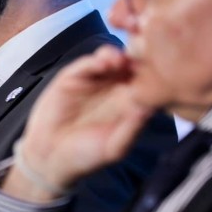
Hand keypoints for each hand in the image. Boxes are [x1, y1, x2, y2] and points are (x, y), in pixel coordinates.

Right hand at [5, 45, 153, 200]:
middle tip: (142, 59)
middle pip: (133, 65)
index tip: (162, 72)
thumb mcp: (115, 148)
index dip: (157, 76)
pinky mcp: (72, 77)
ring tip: (120, 61)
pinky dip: (95, 59)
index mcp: (131, 105)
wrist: (49, 156)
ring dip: (119, 55)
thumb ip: (132, 129)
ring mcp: (94, 81)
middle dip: (139, 59)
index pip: (150, 84)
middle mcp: (115, 89)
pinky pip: (86, 63)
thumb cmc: (85, 155)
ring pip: (112, 59)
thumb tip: (150, 107)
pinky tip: (102, 63)